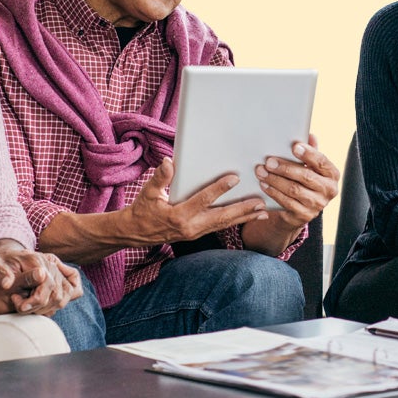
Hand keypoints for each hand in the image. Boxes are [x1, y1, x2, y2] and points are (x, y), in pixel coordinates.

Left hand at [0, 242, 82, 318]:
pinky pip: (74, 289)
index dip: (35, 300)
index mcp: (36, 260)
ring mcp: (58, 270)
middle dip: (39, 307)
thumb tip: (7, 284)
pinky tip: (47, 305)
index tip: (21, 306)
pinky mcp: (61, 276)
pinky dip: (67, 298)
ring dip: (49, 307)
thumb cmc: (2, 263)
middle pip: (57, 294)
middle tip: (22, 307)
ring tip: (31, 307)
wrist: (9, 258)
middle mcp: (51, 264)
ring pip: (65, 296)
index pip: (46, 284)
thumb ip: (2, 274)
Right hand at [124, 157, 269, 243]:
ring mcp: (195, 233)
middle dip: (242, 209)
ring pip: (224, 224)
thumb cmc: (142, 210)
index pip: (203, 200)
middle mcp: (190, 227)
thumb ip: (160, 178)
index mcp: (179, 215)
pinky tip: (249, 217)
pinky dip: (235, 221)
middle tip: (260, 201)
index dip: (219, 189)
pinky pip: (220, 227)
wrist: (134, 233)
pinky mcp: (197, 234)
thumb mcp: (148, 192)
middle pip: (221, 217)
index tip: (234, 178)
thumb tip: (169, 162)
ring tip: (263, 211)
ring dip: (244, 217)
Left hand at [253, 134, 339, 229]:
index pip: (322, 162)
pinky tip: (264, 184)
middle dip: (285, 168)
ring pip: (294, 190)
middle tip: (269, 161)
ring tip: (261, 172)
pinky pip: (286, 202)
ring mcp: (317, 204)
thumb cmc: (306, 180)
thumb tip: (310, 135)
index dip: (308, 154)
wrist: (302, 208)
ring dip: (275, 180)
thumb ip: (311, 151)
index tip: (294, 146)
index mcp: (332, 174)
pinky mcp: (304, 215)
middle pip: (305, 176)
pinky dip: (273, 192)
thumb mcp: (311, 166)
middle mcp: (328, 190)